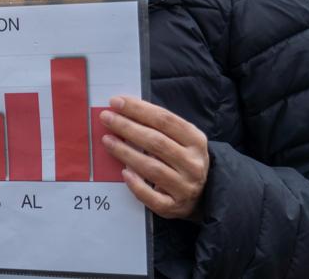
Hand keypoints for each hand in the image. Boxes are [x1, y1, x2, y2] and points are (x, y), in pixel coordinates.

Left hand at [99, 96, 208, 220]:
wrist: (202, 195)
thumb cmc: (182, 159)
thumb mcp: (180, 139)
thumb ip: (158, 126)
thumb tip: (124, 111)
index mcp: (196, 141)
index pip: (165, 120)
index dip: (139, 109)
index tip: (116, 102)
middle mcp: (193, 164)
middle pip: (156, 142)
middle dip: (127, 127)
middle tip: (106, 118)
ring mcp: (185, 187)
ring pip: (152, 168)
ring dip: (126, 152)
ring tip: (107, 140)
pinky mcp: (174, 207)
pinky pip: (152, 197)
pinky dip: (136, 185)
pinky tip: (124, 173)